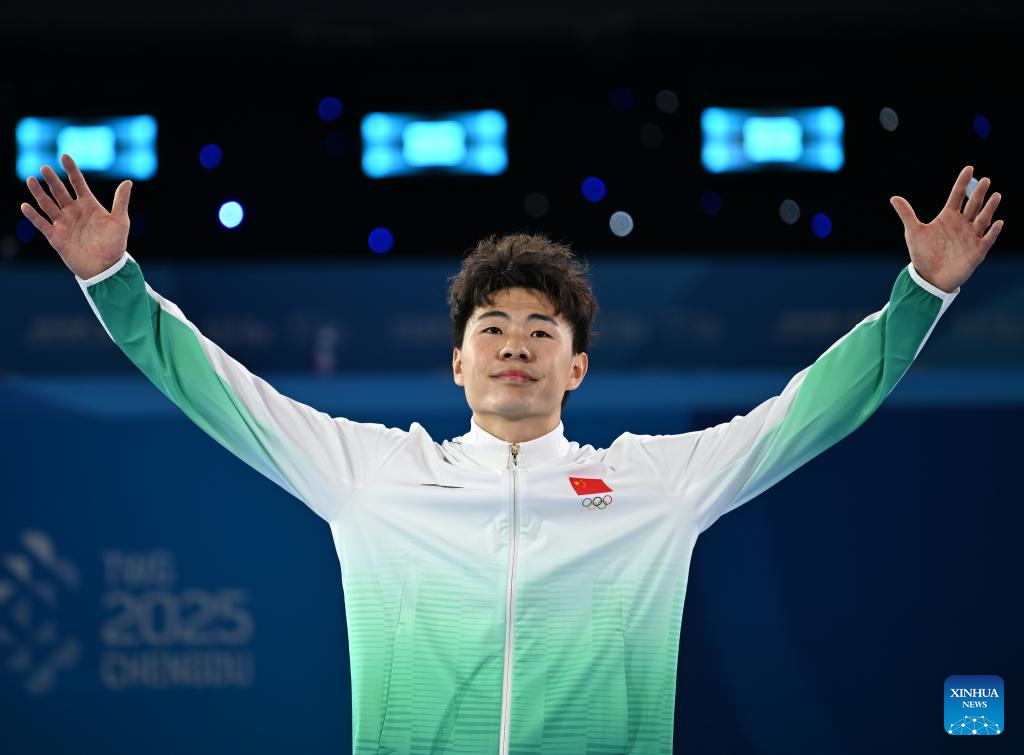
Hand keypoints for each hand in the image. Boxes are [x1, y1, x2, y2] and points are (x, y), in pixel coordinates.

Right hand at [20, 153, 133, 278]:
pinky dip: (33, 216)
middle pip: (60, 192)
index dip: (71, 170)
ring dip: (39, 193)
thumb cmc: (115, 245)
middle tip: (45, 168)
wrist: (105, 268)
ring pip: (48, 204)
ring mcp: (64, 223)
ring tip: (31, 180)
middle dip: (52, 180)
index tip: (64, 156)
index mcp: (89, 206)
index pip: (78, 184)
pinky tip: (25, 206)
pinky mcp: (55, 237)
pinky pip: (42, 224)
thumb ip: (121, 202)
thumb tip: (128, 182)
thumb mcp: (120, 222)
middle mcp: (74, 212)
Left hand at [889, 166, 1002, 293]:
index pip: (957, 195)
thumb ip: (907, 214)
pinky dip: (992, 231)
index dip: (962, 182)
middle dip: (979, 193)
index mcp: (948, 217)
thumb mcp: (914, 232)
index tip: (969, 168)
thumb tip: (894, 198)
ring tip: (996, 195)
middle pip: (973, 205)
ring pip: (983, 219)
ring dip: (989, 208)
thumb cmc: (923, 254)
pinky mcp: (977, 251)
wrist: (929, 277)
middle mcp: (962, 224)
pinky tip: (997, 222)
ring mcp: (971, 237)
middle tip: (985, 180)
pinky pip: (987, 239)